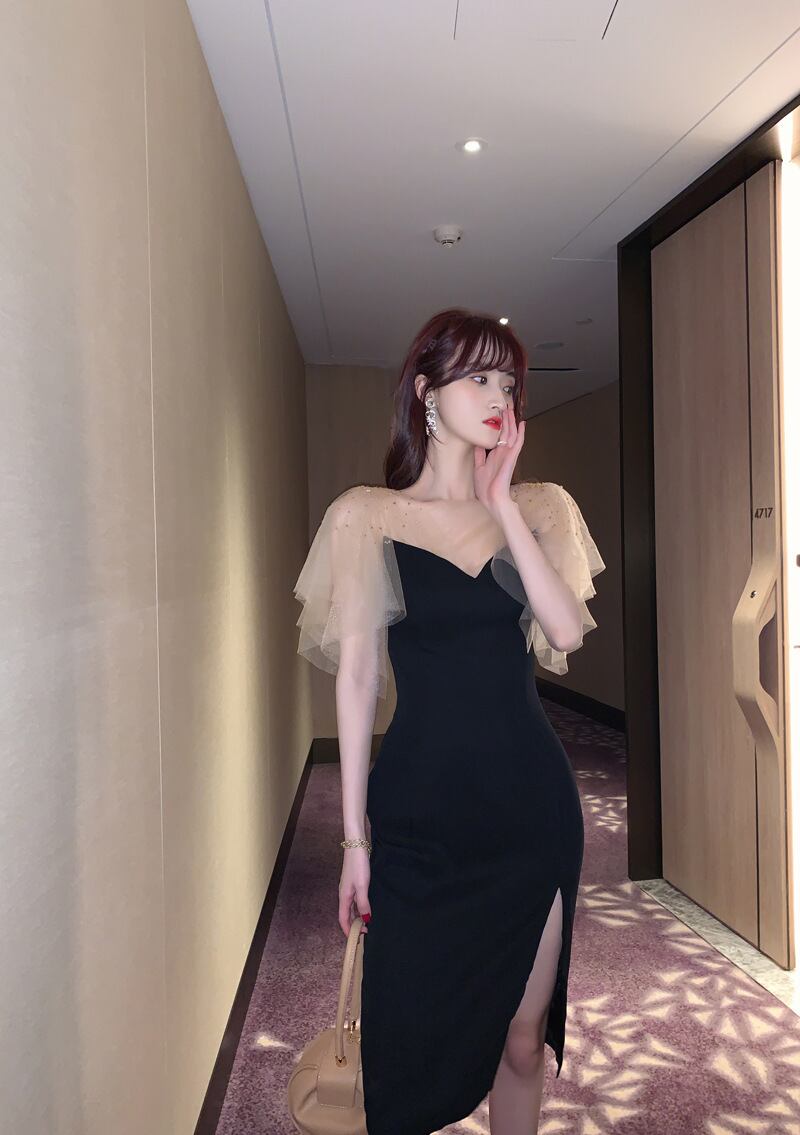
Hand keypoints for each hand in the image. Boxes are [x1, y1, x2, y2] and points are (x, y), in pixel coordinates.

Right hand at [338, 847, 371, 936]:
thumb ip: (363, 903)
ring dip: (358, 917)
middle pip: (347, 915)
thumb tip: (366, 919)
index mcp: (344, 897)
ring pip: (351, 908)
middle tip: (366, 933)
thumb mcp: (362, 886)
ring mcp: (349, 888)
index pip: (343, 920)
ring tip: (368, 923)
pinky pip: (355, 900)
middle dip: (354, 926)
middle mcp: (344, 894)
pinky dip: (360, 907)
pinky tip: (368, 907)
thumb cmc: (358, 864)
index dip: (349, 931)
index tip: (359, 939)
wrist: (356, 845)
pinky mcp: (354, 883)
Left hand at [473, 406, 525, 520]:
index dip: (499, 426)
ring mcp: (508, 455)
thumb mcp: (478, 467)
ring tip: (511, 410)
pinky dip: (520, 433)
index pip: (499, 437)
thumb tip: (477, 443)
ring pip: (512, 434)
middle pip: (506, 433)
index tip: (497, 415)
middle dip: (506, 420)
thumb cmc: (485, 488)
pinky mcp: (512, 458)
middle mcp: (503, 453)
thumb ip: (479, 455)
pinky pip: (518, 443)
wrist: (491, 499)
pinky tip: (522, 424)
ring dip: (512, 422)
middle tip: (506, 407)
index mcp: (495, 455)